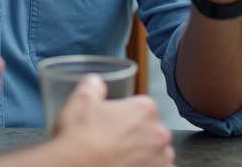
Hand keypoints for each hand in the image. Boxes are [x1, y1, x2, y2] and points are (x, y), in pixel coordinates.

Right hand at [52, 75, 173, 166]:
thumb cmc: (82, 136)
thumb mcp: (81, 100)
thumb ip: (92, 86)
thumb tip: (96, 82)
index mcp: (144, 109)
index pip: (141, 106)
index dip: (125, 113)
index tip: (113, 121)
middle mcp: (158, 134)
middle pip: (151, 130)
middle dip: (137, 134)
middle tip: (113, 140)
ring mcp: (160, 160)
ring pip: (156, 154)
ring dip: (143, 155)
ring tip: (119, 157)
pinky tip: (125, 165)